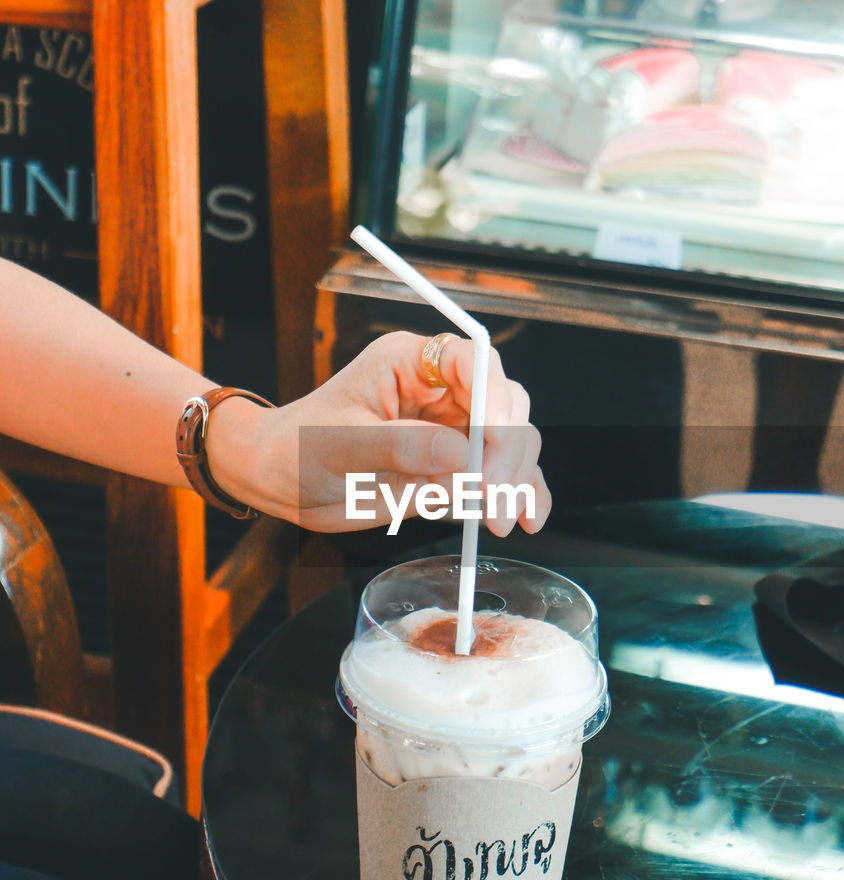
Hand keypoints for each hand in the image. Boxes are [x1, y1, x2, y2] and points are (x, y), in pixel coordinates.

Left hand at [211, 331, 549, 534]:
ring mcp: (452, 431)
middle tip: (488, 496)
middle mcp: (440, 392)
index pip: (470, 360)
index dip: (492, 394)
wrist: (281, 481)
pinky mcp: (456, 469)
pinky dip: (521, 495)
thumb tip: (460, 454)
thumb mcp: (340, 443)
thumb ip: (399, 446)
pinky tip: (527, 517)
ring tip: (498, 519)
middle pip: (504, 403)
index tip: (492, 437)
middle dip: (505, 450)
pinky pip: (502, 476)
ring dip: (516, 478)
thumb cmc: (299, 446)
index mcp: (409, 364)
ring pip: (513, 440)